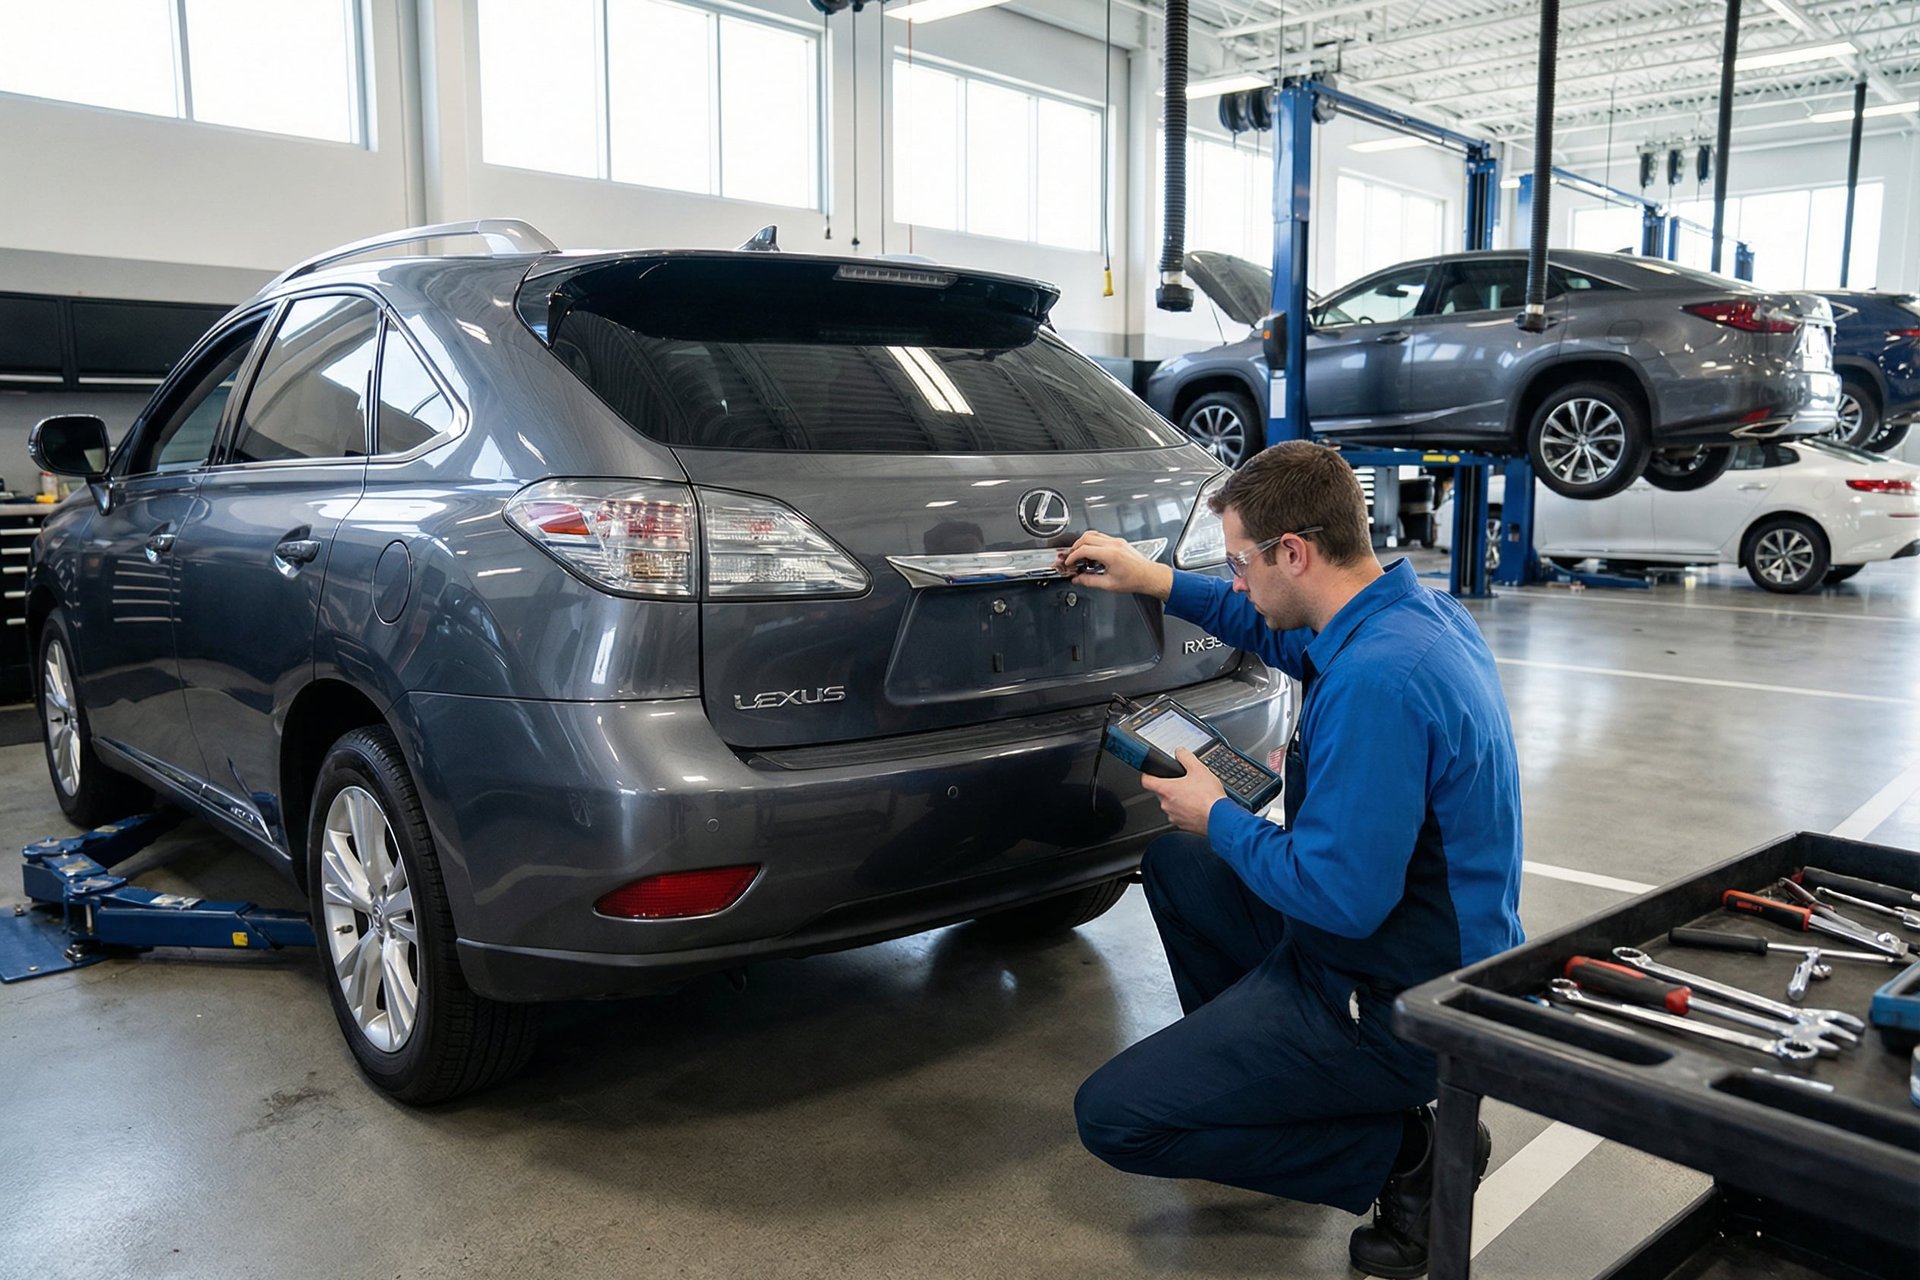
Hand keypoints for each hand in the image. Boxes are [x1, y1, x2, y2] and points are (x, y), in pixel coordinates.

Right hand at [1054, 530, 1172, 599]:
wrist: (1149, 576)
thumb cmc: (1134, 580)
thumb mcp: (1108, 584)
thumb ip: (1089, 581)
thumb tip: (1078, 579)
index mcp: (1110, 554)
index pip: (1084, 549)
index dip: (1073, 555)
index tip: (1069, 562)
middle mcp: (1113, 544)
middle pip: (1087, 537)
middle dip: (1075, 546)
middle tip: (1071, 556)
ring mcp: (1117, 541)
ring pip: (1094, 534)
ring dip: (1084, 542)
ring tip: (1080, 554)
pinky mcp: (1119, 542)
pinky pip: (1102, 537)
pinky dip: (1093, 542)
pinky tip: (1093, 554)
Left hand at [1140, 747, 1227, 834]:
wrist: (1220, 818)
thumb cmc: (1209, 797)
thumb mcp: (1199, 769)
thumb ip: (1186, 757)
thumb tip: (1180, 752)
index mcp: (1166, 790)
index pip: (1146, 781)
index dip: (1148, 775)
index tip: (1151, 774)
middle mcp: (1166, 804)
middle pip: (1161, 792)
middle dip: (1171, 787)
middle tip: (1184, 783)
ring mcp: (1173, 816)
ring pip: (1171, 805)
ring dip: (1179, 800)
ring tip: (1194, 795)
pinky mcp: (1182, 825)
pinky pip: (1180, 815)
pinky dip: (1186, 811)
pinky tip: (1198, 806)